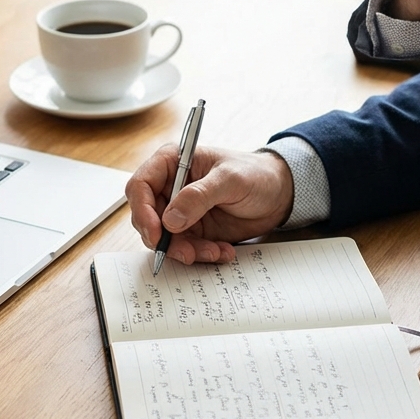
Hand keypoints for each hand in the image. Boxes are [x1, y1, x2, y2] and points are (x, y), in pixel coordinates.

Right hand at [126, 145, 294, 265]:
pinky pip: (185, 249)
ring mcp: (180, 211)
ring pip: (165, 239)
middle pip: (147, 218)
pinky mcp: (193, 230)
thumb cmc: (255, 174)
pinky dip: (201, 255)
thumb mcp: (230, 179)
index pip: (141, 186)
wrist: (278, 194)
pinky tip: (223, 251)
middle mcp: (171, 187)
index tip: (156, 233)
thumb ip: (199, 196)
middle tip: (186, 252)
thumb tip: (170, 219)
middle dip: (164, 239)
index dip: (142, 211)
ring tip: (214, 251)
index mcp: (172, 163)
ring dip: (186, 251)